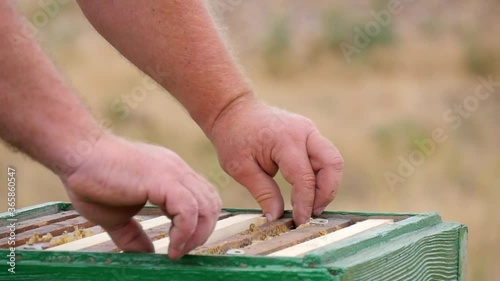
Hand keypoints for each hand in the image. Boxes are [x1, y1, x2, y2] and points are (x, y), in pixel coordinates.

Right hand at [59, 133, 220, 258]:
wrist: (76, 153)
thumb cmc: (91, 179)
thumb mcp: (117, 216)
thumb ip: (133, 234)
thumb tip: (146, 254)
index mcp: (171, 175)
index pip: (203, 198)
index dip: (200, 224)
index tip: (180, 245)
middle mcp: (177, 171)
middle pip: (212, 203)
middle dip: (203, 232)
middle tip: (181, 251)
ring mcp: (172, 172)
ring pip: (206, 206)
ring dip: (196, 235)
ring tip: (176, 251)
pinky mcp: (162, 178)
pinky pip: (188, 209)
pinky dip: (185, 232)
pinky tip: (171, 246)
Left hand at [207, 96, 342, 223]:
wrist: (234, 110)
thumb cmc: (234, 137)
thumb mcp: (240, 169)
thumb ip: (263, 193)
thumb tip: (276, 218)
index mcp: (284, 140)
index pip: (304, 177)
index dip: (305, 202)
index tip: (300, 221)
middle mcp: (303, 131)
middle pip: (332, 164)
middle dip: (326, 192)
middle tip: (312, 212)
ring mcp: (310, 130)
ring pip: (333, 160)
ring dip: (327, 185)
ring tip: (311, 204)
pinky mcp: (310, 134)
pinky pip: (325, 156)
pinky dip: (322, 175)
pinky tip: (308, 190)